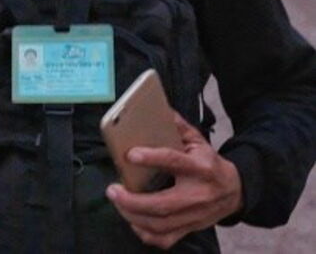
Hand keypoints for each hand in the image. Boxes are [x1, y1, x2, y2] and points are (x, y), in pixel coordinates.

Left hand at [106, 113, 242, 249]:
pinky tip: (132, 220)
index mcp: (200, 168)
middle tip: (112, 190)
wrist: (235, 191)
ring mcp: (195, 215)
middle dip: (132, 201)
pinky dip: (145, 233)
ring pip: (160, 224)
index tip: (130, 154)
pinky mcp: (191, 228)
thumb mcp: (198, 141)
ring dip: (132, 216)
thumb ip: (177, 127)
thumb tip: (157, 110)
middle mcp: (198, 194)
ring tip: (117, 202)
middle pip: (162, 204)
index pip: (174, 162)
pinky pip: (165, 238)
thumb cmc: (208, 163)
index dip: (151, 158)